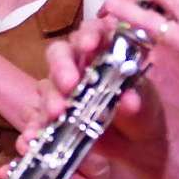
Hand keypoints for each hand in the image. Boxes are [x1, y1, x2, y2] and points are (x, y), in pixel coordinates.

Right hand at [16, 19, 172, 178]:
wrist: (139, 146)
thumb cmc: (144, 113)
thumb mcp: (146, 105)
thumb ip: (137, 100)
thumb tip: (129, 100)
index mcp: (104, 52)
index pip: (92, 32)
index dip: (88, 34)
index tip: (89, 45)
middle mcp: (79, 67)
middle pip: (60, 54)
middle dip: (62, 66)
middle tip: (69, 83)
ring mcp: (63, 92)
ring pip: (46, 85)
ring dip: (49, 98)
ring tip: (57, 113)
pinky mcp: (54, 117)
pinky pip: (37, 119)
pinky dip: (33, 128)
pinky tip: (32, 139)